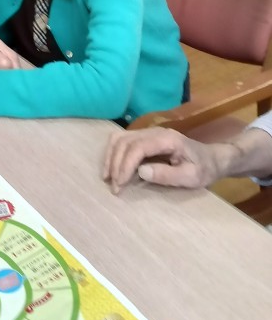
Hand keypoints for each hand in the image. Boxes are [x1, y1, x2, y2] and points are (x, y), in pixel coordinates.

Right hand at [103, 127, 224, 193]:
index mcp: (167, 139)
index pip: (138, 147)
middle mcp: (154, 131)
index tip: (120, 184)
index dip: (126, 165)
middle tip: (114, 187)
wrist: (212, 158)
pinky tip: (112, 168)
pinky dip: (113, 153)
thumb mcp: (191, 177)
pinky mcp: (144, 137)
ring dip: (111, 157)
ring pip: (120, 138)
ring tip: (108, 178)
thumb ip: (167, 175)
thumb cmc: (204, 169)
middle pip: (125, 141)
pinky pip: (122, 140)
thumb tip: (141, 171)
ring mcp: (148, 132)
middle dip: (115, 164)